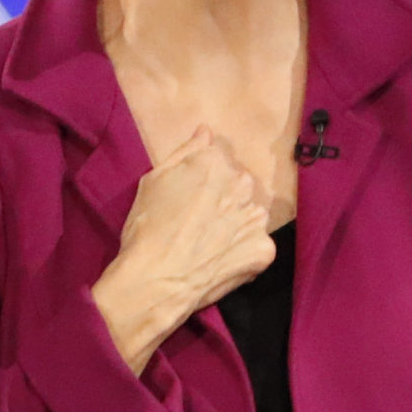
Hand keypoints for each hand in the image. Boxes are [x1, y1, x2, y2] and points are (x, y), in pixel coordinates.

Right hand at [91, 126, 276, 372]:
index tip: (190, 200)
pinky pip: (258, 245)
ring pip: (251, 215)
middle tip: (199, 224)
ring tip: (210, 244)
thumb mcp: (153, 181)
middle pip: (239, 188)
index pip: (220, 163)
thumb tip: (206, 131)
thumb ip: (185, 152)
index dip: (204, 182)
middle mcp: (242, 184)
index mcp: (215, 163)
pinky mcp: (265, 248)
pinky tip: (221, 261)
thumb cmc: (146, 228)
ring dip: (237, 225)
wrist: (154, 280)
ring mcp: (257, 217)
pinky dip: (244, 253)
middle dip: (225, 201)